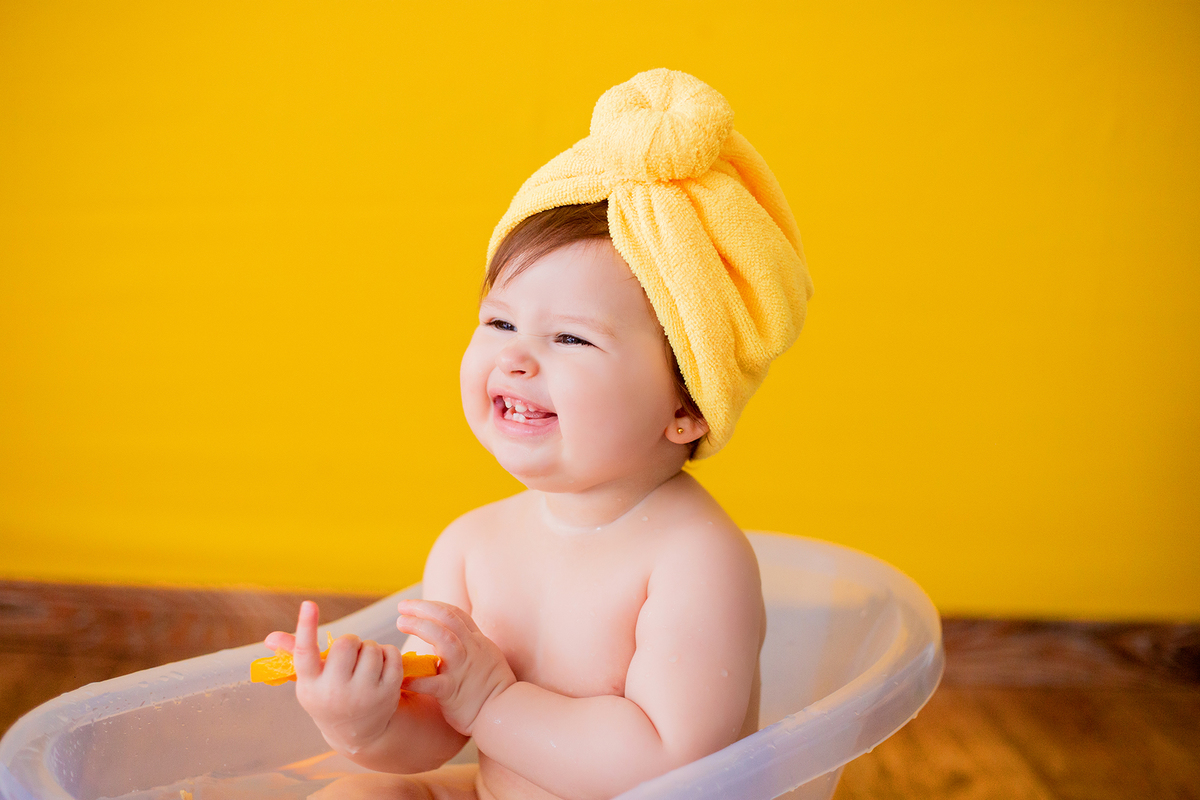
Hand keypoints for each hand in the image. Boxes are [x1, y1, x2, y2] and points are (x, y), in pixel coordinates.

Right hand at [263, 601, 405, 753]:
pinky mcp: (388, 693)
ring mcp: (363, 695)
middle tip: (349, 655)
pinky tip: (381, 667)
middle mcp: (335, 692)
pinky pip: (392, 654)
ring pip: (371, 648)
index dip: (306, 626)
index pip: (305, 652)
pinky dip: (388, 653)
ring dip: (369, 648)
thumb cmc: (328, 696)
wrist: (357, 733)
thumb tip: (270, 637)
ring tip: (363, 664)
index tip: (308, 604)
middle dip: (350, 642)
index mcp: (310, 685)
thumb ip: (294, 654)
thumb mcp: (310, 680)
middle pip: (346, 643)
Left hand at [396, 599, 515, 735]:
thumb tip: (453, 636)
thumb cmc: (495, 688)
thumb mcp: (488, 657)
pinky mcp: (452, 691)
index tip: (416, 606)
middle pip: (447, 619)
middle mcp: (471, 650)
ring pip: (443, 638)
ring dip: (420, 626)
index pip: (455, 614)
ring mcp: (461, 669)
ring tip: (401, 622)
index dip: (434, 606)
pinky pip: (432, 682)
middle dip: (423, 608)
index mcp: (477, 642)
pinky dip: (415, 679)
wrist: (505, 712)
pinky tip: (401, 677)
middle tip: (402, 607)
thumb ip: (471, 645)